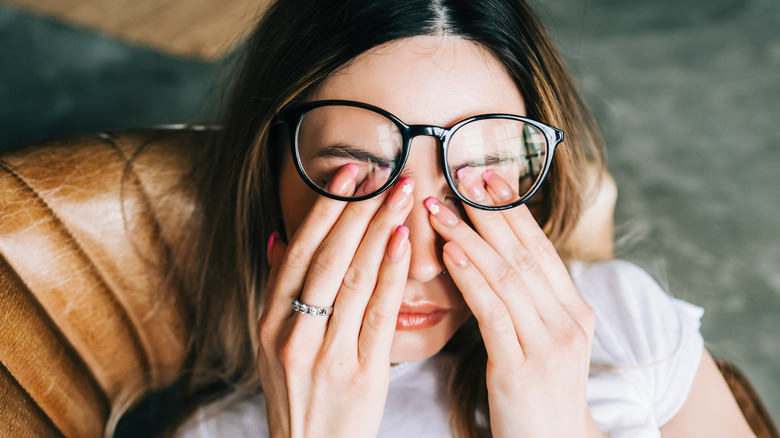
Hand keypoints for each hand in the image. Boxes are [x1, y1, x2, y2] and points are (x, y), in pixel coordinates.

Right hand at [256, 165, 413, 437]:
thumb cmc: (298, 393)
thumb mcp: (273, 344)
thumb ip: (278, 290)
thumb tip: (279, 237)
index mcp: (269, 322)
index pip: (298, 252)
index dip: (324, 209)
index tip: (348, 173)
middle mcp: (292, 335)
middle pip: (327, 258)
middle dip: (356, 210)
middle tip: (383, 171)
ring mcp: (325, 355)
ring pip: (353, 280)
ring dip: (378, 230)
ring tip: (400, 194)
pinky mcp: (360, 374)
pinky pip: (378, 314)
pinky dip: (391, 273)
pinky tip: (403, 242)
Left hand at [424, 170, 603, 437]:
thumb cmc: (539, 394)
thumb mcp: (543, 342)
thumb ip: (528, 302)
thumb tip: (495, 259)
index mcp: (574, 311)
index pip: (539, 249)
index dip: (511, 211)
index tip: (484, 177)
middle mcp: (568, 322)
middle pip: (523, 253)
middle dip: (488, 211)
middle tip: (459, 175)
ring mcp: (549, 345)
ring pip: (506, 277)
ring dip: (468, 237)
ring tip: (438, 208)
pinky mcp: (522, 368)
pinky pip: (493, 313)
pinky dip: (471, 278)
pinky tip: (449, 254)